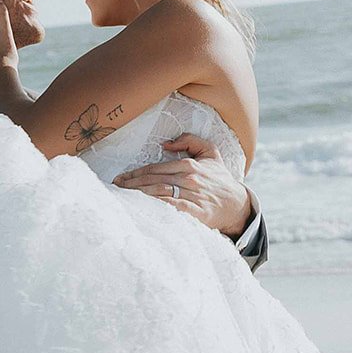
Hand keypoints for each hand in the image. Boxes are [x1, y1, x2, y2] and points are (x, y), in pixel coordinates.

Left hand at [112, 134, 253, 238]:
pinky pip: (170, 208)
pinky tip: (141, 207)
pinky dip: (154, 206)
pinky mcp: (195, 212)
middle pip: (152, 180)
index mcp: (189, 164)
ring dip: (137, 194)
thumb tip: (167, 144)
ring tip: (122, 197)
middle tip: (115, 187)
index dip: (134, 173)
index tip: (120, 178)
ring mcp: (192, 195)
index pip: (154, 168)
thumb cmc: (219, 179)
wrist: (237, 204)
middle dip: (130, 184)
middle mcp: (189, 179)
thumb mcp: (210, 152)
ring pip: (158, 193)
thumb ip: (190, 140)